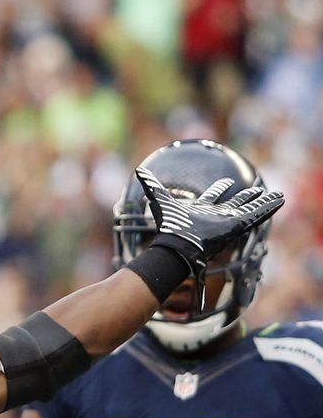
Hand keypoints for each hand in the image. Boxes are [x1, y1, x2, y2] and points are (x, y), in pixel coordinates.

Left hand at [135, 166, 282, 309]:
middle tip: (256, 189)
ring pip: (250, 209)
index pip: (213, 197)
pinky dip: (268, 206)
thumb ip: (151, 186)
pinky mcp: (238, 226)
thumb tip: (138, 170)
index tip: (227, 182)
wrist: (177, 246)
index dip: (220, 189)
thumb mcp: (160, 200)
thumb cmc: (169, 225)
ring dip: (263, 202)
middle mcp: (217, 216)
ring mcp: (228, 222)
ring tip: (278, 195)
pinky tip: (279, 199)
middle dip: (246, 197)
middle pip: (235, 204)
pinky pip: (256, 215)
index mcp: (202, 210)